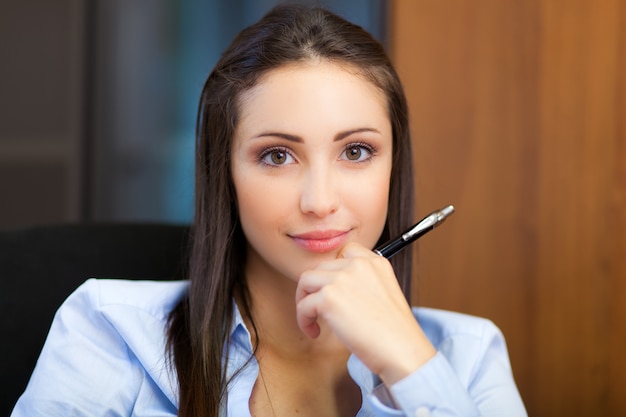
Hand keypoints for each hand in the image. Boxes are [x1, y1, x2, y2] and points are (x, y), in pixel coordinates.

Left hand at [295, 242, 436, 384]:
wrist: (401, 351)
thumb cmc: (394, 333)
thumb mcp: (385, 293)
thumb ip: (362, 282)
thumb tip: (334, 287)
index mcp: (376, 262)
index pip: (345, 251)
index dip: (334, 271)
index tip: (332, 290)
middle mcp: (358, 265)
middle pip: (321, 267)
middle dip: (315, 288)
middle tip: (318, 309)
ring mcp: (342, 279)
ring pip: (305, 281)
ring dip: (304, 300)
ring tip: (313, 320)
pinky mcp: (328, 299)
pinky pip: (303, 305)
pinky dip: (304, 321)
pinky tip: (315, 332)